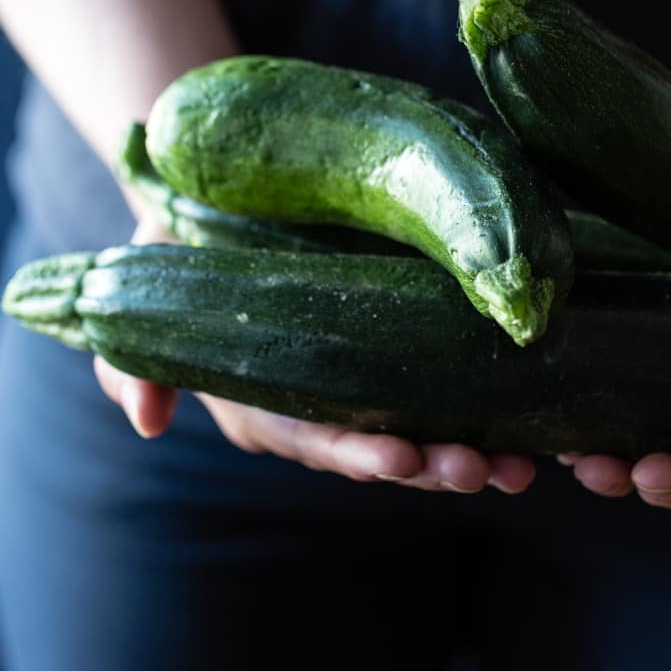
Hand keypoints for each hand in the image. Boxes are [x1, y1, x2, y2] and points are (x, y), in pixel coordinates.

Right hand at [93, 218, 535, 494]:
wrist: (218, 202)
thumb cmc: (182, 247)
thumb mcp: (147, 286)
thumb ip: (132, 356)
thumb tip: (144, 422)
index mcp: (264, 404)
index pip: (311, 437)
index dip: (353, 451)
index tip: (397, 456)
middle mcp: (321, 404)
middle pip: (378, 445)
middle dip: (428, 463)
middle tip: (478, 467)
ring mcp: (366, 381)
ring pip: (424, 429)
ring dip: (473, 450)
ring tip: (523, 462)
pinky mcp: (401, 349)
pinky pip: (450, 388)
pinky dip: (493, 409)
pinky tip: (538, 424)